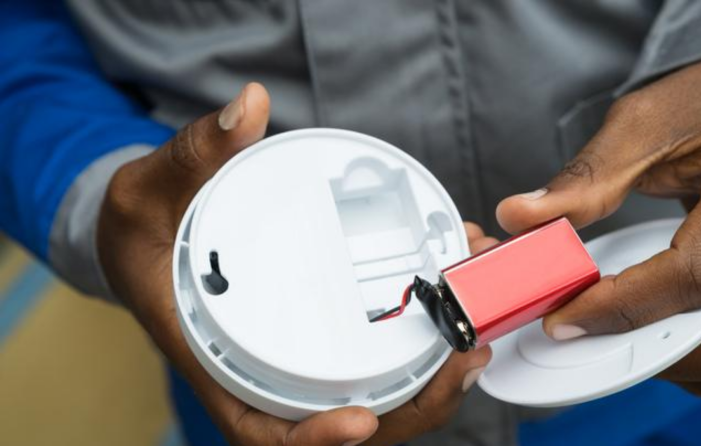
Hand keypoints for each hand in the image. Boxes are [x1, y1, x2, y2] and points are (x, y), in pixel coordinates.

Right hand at [97, 82, 490, 445]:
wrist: (152, 240)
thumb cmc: (143, 232)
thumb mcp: (148, 191)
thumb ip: (195, 153)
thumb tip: (248, 107)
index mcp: (215, 359)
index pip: (261, 428)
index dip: (312, 438)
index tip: (360, 420)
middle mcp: (261, 373)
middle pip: (344, 422)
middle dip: (414, 401)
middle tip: (466, 350)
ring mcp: (295, 360)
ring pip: (373, 395)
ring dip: (432, 373)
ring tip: (475, 323)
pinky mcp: (317, 338)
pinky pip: (375, 359)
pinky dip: (419, 339)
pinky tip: (448, 292)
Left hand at [496, 59, 700, 403]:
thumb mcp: (641, 123)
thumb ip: (584, 179)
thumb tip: (519, 218)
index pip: (696, 273)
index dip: (622, 306)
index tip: (564, 316)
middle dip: (655, 353)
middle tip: (594, 331)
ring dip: (678, 358)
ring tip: (623, 324)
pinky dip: (697, 345)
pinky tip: (656, 317)